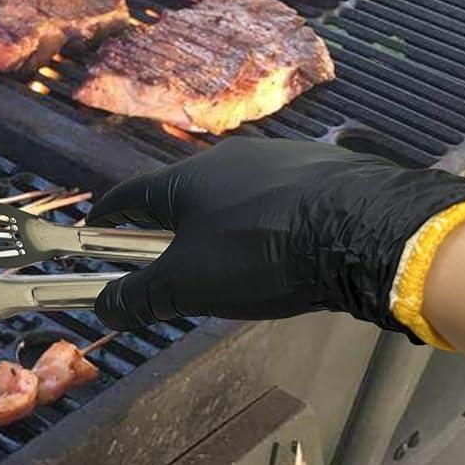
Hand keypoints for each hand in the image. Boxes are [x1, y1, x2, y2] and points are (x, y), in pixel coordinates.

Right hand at [86, 140, 464, 332]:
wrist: (368, 227)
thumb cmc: (260, 251)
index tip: (97, 226)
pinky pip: (283, 195)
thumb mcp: (189, 284)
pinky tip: (286, 243)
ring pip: (238, 190)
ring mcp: (282, 159)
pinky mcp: (326, 170)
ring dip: (225, 218)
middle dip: (172, 221)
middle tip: (169, 253)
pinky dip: (271, 218)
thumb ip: (141, 296)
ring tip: (232, 254)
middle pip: (187, 191)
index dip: (111, 213)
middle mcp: (230, 157)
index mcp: (186, 179)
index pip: (132, 194)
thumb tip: (101, 307)